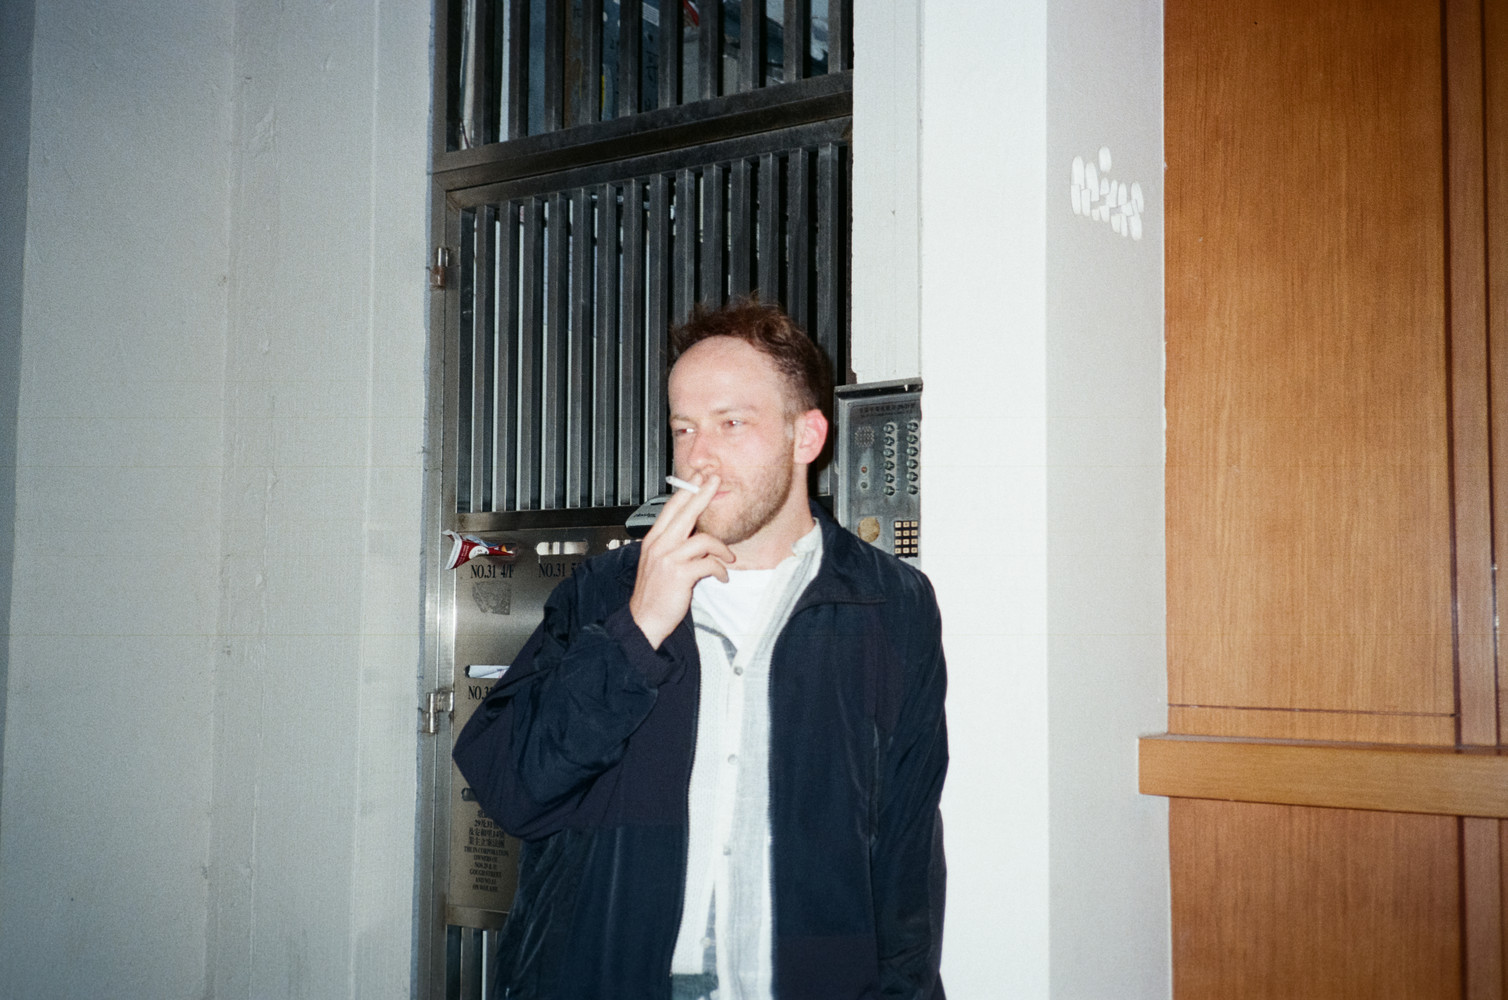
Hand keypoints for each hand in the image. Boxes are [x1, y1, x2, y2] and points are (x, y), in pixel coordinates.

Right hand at [629, 473, 733, 648]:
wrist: (644, 619)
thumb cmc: (654, 593)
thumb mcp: (658, 563)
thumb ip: (673, 546)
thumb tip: (695, 536)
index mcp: (654, 540)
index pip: (670, 508)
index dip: (686, 490)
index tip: (699, 478)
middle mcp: (659, 545)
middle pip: (685, 511)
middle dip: (703, 493)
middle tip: (716, 480)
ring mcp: (668, 559)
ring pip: (703, 540)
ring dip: (721, 549)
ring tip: (728, 558)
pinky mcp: (679, 575)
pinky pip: (709, 564)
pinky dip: (720, 571)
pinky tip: (722, 577)